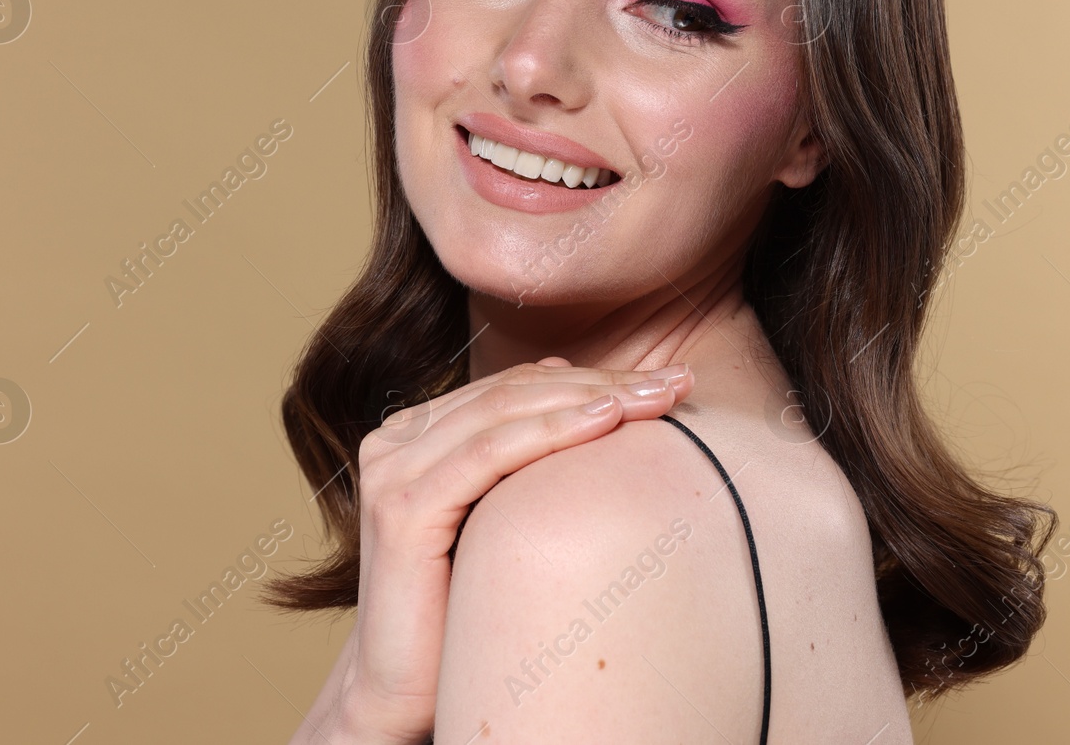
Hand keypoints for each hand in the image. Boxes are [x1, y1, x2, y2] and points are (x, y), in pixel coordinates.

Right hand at [288, 357, 693, 744]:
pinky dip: (551, 432)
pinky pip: (488, 455)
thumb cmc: (463, 610)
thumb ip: (524, 455)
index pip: (519, 386)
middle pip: (516, 391)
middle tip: (677, 381)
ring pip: (506, 411)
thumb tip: (577, 388)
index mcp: (416, 434)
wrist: (406, 693)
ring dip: (590, 397)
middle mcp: (396, 442)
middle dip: (603, 382)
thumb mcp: (501, 516)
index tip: (669, 379)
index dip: (595, 376)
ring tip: (656, 397)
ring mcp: (392, 472)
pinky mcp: (402, 511)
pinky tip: (606, 421)